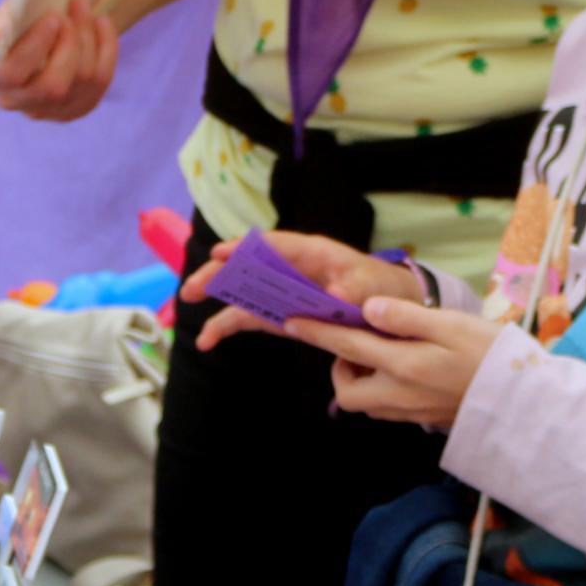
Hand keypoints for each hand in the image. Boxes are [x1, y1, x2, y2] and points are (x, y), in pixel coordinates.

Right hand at [0, 0, 118, 121]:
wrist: (41, 33)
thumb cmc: (18, 24)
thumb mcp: (4, 18)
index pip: (10, 75)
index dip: (34, 47)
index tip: (53, 17)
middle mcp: (19, 102)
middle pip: (53, 87)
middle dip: (71, 43)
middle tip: (73, 7)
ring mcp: (51, 110)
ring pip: (83, 80)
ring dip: (89, 36)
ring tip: (83, 6)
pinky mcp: (79, 107)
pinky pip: (102, 80)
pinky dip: (107, 47)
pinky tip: (102, 23)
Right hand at [187, 232, 393, 346]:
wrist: (394, 310)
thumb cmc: (382, 288)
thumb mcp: (372, 287)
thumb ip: (353, 289)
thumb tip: (333, 294)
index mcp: (312, 254)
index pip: (274, 246)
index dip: (245, 248)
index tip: (218, 253)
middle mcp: (292, 271)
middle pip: (249, 269)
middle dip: (219, 278)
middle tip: (191, 290)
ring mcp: (286, 293)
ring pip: (245, 295)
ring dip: (218, 306)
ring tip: (190, 319)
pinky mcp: (285, 315)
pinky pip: (253, 318)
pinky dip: (230, 326)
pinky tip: (209, 340)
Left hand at [282, 293, 495, 428]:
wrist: (528, 401)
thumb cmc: (492, 355)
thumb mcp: (450, 324)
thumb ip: (404, 317)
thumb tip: (365, 309)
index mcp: (403, 366)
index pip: (346, 348)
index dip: (317, 333)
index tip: (292, 322)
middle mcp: (400, 395)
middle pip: (347, 393)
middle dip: (340, 369)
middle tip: (357, 343)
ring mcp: (412, 413)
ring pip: (366, 403)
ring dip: (360, 379)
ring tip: (380, 352)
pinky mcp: (425, 420)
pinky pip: (387, 407)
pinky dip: (381, 389)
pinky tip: (402, 369)